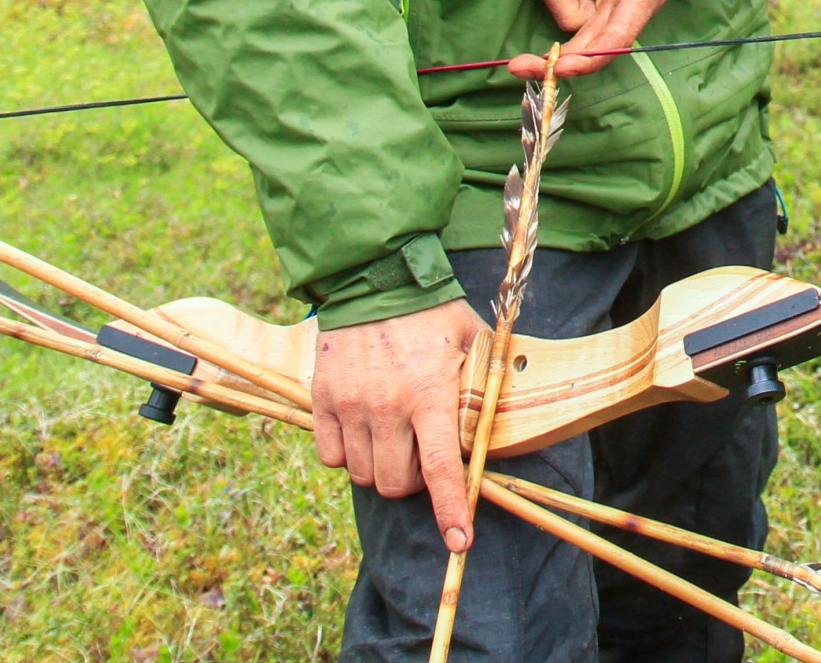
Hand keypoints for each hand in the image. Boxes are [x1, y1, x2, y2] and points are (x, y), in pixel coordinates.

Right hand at [311, 295, 483, 547]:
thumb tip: (498, 426)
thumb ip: (484, 385)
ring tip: (393, 440)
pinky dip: (347, 456)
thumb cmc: (431, 313)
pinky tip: (363, 431)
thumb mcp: (473, 341)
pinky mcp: (323, 400)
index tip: (460, 541)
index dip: (451, 510)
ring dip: (381, 469)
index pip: (439, 469)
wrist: (374, 278)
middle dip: (413, 483)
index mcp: (429, 393)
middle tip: (421, 456)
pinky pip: (331, 457)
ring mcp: (350, 405)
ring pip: (362, 475)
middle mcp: (387, 406)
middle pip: (395, 483)